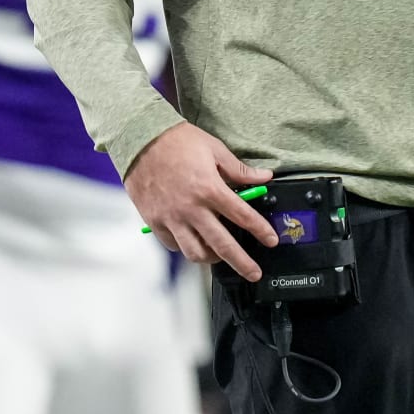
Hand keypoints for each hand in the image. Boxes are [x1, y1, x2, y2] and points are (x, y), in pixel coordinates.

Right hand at [123, 122, 277, 280]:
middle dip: (242, 262)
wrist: (142, 140)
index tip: (271, 241)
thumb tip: (264, 177)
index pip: (242, 216)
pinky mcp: (155, 222)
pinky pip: (174, 245)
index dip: (260, 231)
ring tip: (223, 258)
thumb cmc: (179, 142)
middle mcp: (192, 209)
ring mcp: (172, 218)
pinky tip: (196, 242)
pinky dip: (187, 248)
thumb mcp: (216, 150)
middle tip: (254, 273)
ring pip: (195, 252)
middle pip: (222, 245)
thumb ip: (240, 170)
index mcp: (210, 189)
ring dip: (212, 258)